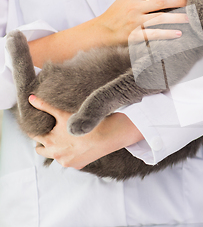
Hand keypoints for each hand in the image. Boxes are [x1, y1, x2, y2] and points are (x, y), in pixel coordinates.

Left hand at [28, 95, 142, 168]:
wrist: (109, 135)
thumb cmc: (86, 124)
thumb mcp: (63, 113)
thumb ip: (45, 106)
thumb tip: (31, 99)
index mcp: (50, 142)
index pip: (35, 136)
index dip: (37, 129)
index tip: (41, 125)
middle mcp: (56, 155)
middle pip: (41, 150)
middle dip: (44, 142)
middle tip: (53, 133)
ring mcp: (67, 162)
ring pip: (55, 156)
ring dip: (57, 149)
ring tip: (66, 139)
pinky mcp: (78, 165)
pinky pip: (69, 160)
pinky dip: (71, 154)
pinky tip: (78, 146)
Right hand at [96, 0, 188, 45]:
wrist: (101, 31)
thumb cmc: (115, 14)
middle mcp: (135, 7)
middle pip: (160, 2)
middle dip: (177, 1)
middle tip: (190, 2)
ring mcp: (135, 22)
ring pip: (159, 18)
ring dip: (176, 18)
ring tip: (189, 18)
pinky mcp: (135, 35)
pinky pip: (154, 34)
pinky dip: (167, 34)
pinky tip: (178, 34)